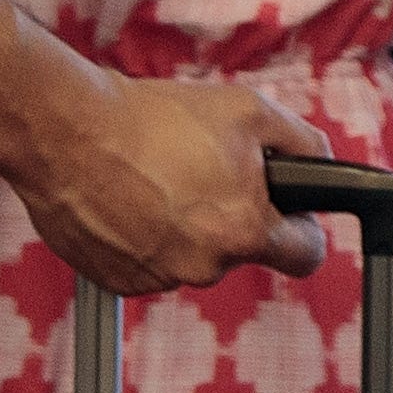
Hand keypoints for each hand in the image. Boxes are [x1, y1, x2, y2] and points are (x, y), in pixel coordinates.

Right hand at [18, 71, 333, 294]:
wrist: (69, 133)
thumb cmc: (156, 120)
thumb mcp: (250, 111)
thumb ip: (302, 142)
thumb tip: (322, 163)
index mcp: (244, 231)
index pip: (305, 256)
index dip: (304, 230)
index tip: (294, 216)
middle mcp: (203, 266)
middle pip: (241, 247)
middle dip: (234, 214)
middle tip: (207, 169)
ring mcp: (157, 278)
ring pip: (194, 254)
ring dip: (187, 224)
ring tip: (160, 176)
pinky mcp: (116, 281)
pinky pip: (151, 262)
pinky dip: (147, 236)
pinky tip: (131, 197)